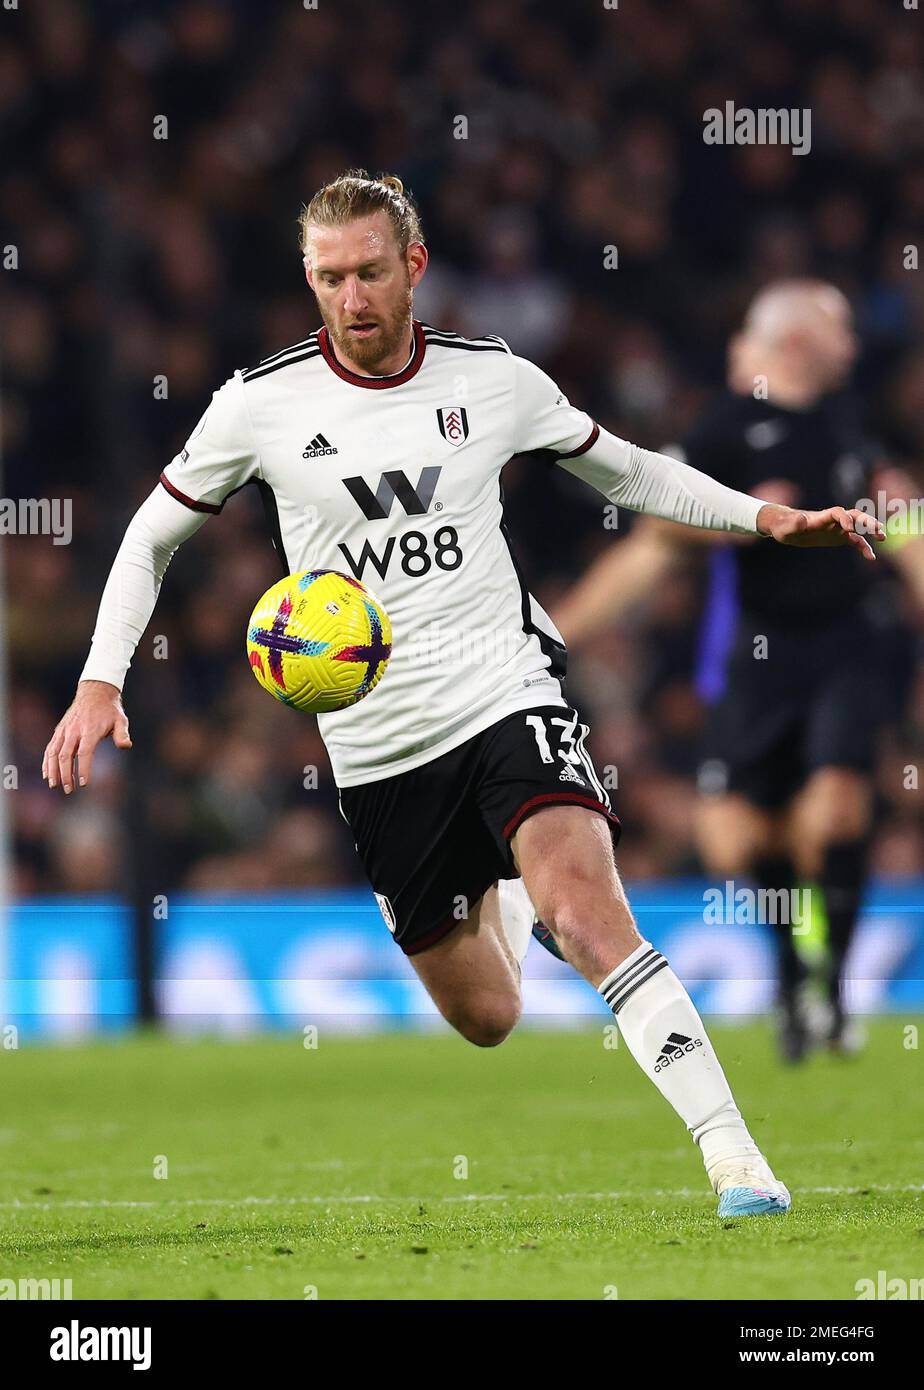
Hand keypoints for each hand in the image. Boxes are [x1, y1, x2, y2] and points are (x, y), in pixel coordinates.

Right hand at [42, 680, 131, 792]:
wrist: (94, 692)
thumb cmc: (109, 710)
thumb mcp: (120, 719)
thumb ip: (122, 734)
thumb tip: (126, 746)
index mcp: (89, 730)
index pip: (84, 752)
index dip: (83, 768)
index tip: (83, 783)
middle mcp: (74, 731)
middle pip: (65, 755)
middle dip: (65, 774)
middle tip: (68, 790)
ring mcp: (64, 731)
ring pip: (54, 753)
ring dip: (52, 770)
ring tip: (54, 785)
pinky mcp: (59, 731)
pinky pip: (50, 748)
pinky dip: (46, 761)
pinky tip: (47, 774)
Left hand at [756, 503, 882, 560]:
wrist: (785, 527)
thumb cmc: (784, 526)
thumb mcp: (786, 526)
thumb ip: (795, 523)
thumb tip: (802, 518)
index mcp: (822, 516)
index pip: (838, 512)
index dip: (845, 518)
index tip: (849, 529)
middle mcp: (833, 521)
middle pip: (854, 516)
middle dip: (866, 521)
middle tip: (878, 529)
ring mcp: (837, 529)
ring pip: (858, 527)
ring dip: (870, 530)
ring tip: (882, 537)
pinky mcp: (838, 538)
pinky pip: (855, 540)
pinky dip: (864, 547)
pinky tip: (871, 557)